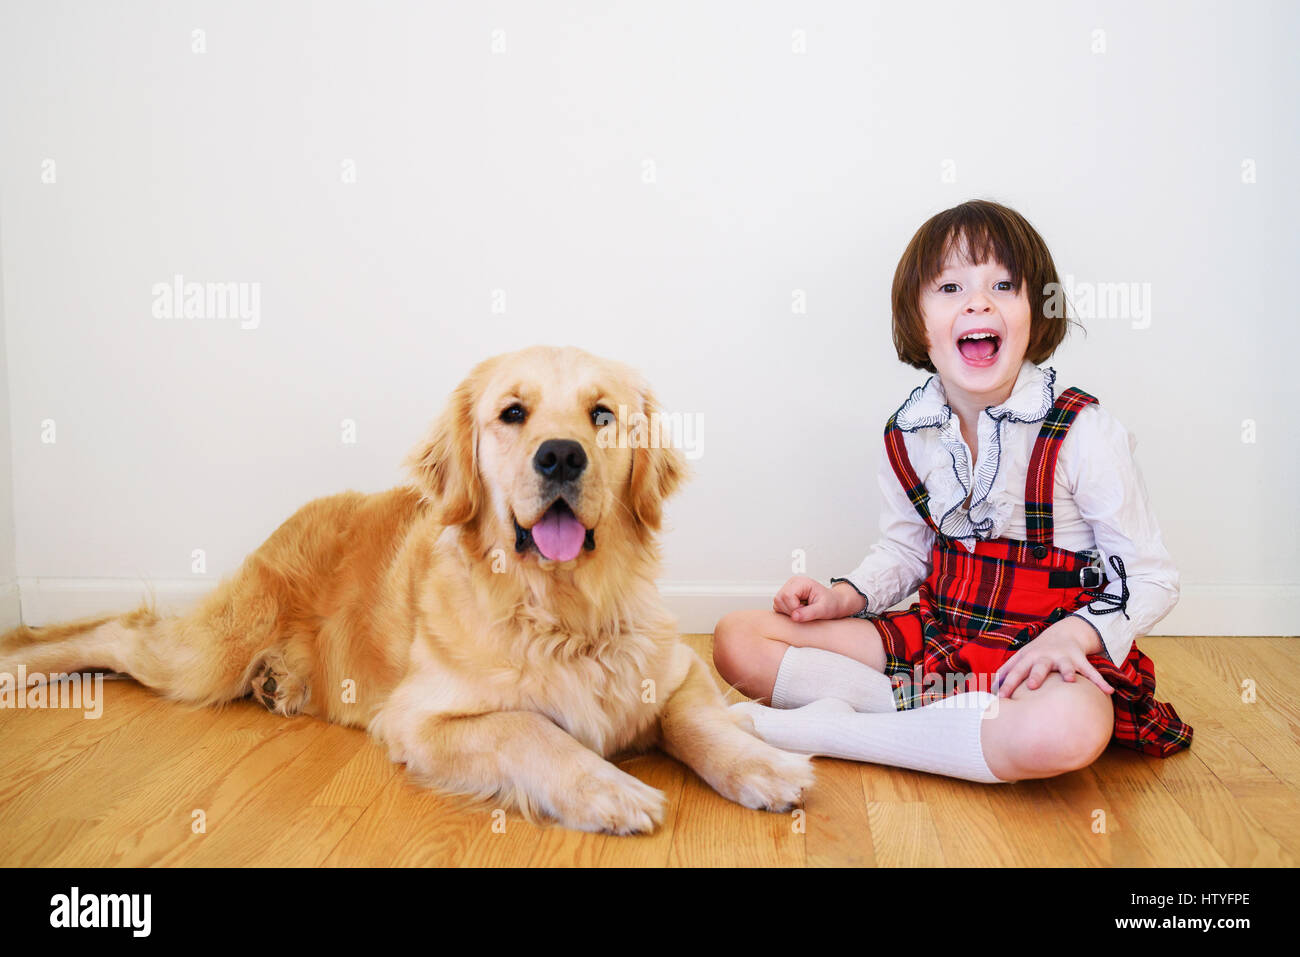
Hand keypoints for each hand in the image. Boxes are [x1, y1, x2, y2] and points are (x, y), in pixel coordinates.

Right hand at [773, 576, 843, 622]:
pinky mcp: (785, 598)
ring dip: (788, 612)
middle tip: (805, 612)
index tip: (806, 611)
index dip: (794, 608)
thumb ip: (809, 613)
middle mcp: (792, 584)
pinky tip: (799, 612)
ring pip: (777, 603)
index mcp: (801, 582)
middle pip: (779, 599)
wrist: (834, 604)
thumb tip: (794, 617)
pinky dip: (786, 613)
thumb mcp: (823, 609)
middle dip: (791, 610)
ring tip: (803, 611)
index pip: (787, 595)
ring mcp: (787, 590)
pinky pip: (778, 607)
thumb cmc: (831, 603)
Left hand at [992, 619, 1114, 698]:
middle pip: (1039, 666)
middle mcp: (1045, 656)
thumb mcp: (1021, 658)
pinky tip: (1108, 691)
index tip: (1001, 698)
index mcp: (1028, 657)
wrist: (1064, 632)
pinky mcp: (1079, 659)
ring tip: (1071, 681)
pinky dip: (1100, 681)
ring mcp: (1063, 657)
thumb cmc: (1037, 652)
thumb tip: (987, 690)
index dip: (1008, 683)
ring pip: (1065, 665)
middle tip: (1031, 686)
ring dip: (1067, 672)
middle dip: (1035, 675)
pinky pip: (1091, 671)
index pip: (1015, 671)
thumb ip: (1007, 673)